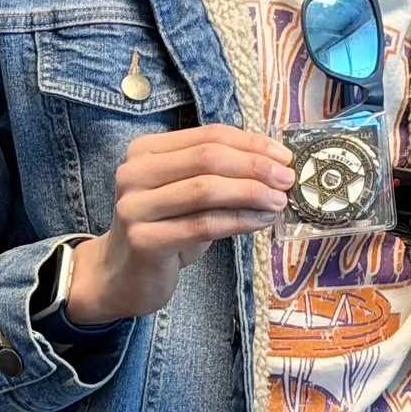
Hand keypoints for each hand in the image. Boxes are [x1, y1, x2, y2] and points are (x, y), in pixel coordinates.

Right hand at [68, 125, 294, 324]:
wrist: (123, 276)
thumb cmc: (165, 228)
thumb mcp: (190, 194)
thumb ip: (221, 175)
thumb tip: (277, 166)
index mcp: (146, 151)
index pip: (209, 135)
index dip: (251, 143)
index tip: (284, 156)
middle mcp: (134, 173)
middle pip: (207, 158)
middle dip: (255, 166)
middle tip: (287, 178)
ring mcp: (134, 207)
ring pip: (205, 190)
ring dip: (251, 193)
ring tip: (279, 200)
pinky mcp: (143, 240)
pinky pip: (202, 225)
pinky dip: (239, 220)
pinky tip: (261, 221)